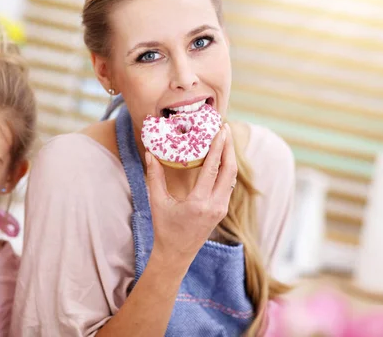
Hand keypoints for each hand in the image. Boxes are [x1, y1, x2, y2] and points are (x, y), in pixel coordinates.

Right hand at [145, 123, 236, 265]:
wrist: (176, 254)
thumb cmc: (165, 229)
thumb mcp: (157, 202)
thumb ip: (155, 176)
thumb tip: (151, 153)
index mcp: (199, 203)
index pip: (212, 170)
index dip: (218, 148)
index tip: (221, 131)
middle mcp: (215, 205)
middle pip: (230, 171)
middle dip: (229, 148)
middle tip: (225, 128)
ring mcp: (221, 209)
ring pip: (231, 178)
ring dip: (230, 157)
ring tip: (225, 139)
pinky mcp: (221, 210)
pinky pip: (227, 185)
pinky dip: (226, 169)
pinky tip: (222, 158)